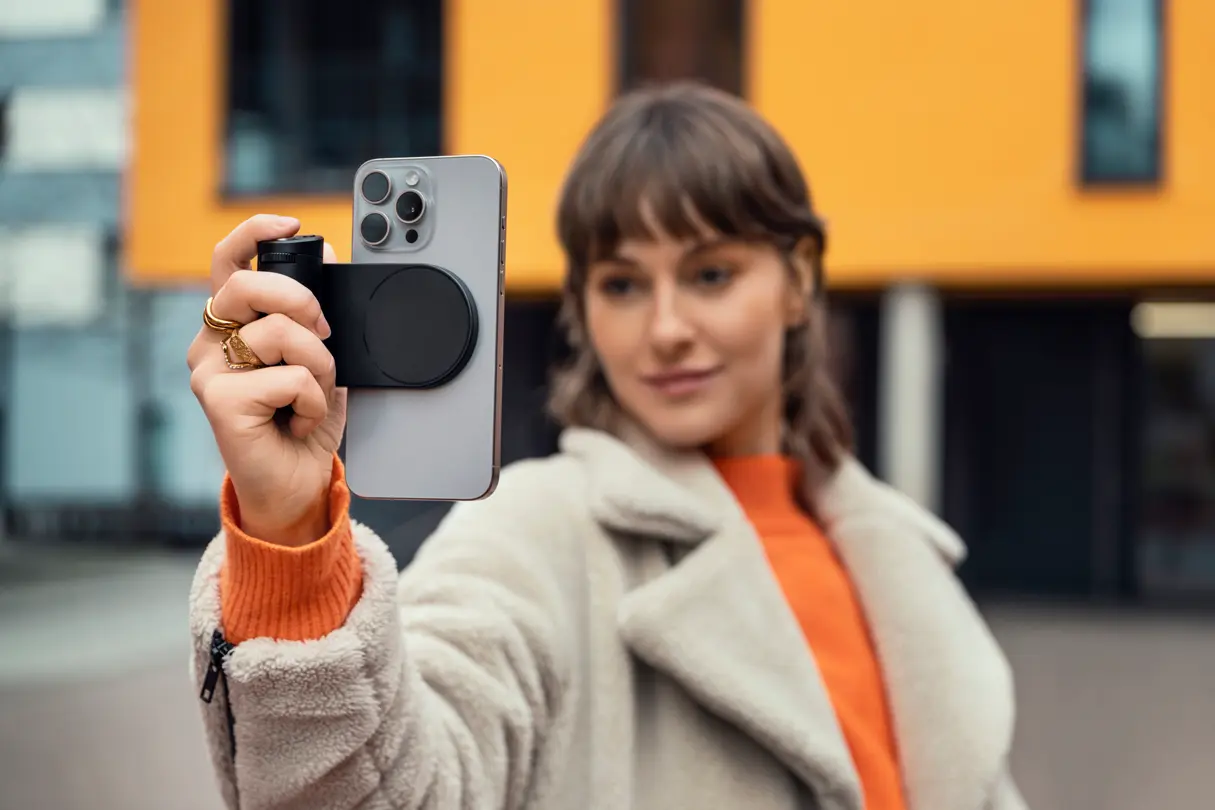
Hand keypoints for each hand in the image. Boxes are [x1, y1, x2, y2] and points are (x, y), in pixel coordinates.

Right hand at [188, 214, 344, 546]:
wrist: (296, 484)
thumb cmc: (303, 422)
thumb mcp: (320, 357)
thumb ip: (315, 313)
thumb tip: (325, 255)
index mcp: (230, 325)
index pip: (227, 262)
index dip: (255, 233)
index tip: (292, 224)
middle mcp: (209, 343)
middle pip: (249, 287)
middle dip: (302, 301)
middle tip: (325, 333)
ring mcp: (208, 372)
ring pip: (281, 334)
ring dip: (320, 367)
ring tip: (312, 396)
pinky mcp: (218, 401)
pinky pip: (289, 377)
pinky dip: (313, 400)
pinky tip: (299, 420)